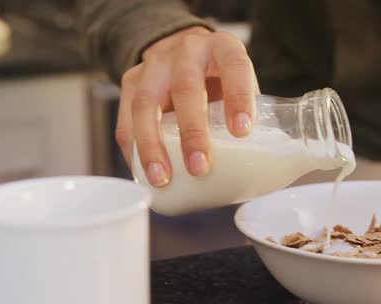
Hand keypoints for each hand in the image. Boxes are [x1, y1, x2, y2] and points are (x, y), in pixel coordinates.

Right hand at [117, 26, 259, 186]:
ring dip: (152, 145)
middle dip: (192, 131)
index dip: (239, 98)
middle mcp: (187, 51)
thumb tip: (254, 166)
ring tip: (162, 178)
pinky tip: (143, 172)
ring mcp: (155, 64)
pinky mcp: (131, 81)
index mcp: (223, 48)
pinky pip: (126, 119)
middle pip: (186, 87)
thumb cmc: (220, 78)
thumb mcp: (240, 86)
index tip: (242, 132)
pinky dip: (134, 149)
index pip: (234, 66)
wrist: (185, 52)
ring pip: (146, 103)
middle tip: (200, 167)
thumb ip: (249, 116)